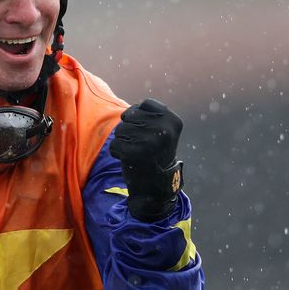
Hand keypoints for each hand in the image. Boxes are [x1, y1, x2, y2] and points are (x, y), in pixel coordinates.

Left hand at [109, 98, 183, 221]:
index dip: (139, 116)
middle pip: (129, 116)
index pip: (144, 104)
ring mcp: (150, 142)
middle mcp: (164, 130)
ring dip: (123, 141)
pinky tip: (130, 160)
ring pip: (120, 130)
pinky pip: (115, 144)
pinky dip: (118, 152)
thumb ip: (150, 114)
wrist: (157, 185)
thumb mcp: (162, 129)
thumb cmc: (156, 152)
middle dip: (129, 129)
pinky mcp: (135, 154)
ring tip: (137, 152)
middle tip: (142, 145)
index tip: (148, 132)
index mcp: (173, 120)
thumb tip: (128, 112)